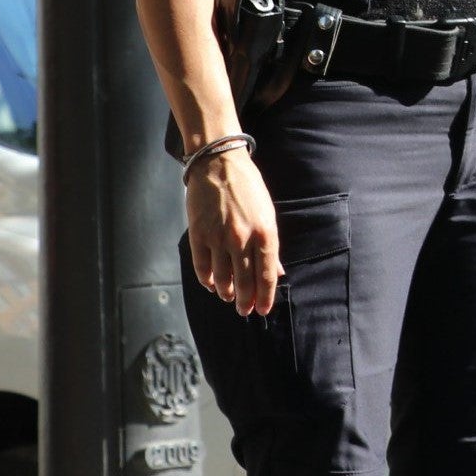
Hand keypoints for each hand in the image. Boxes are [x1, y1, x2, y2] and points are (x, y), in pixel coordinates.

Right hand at [185, 149, 279, 316]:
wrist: (219, 165)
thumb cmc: (249, 189)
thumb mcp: (268, 214)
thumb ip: (270, 246)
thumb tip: (277, 273)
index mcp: (265, 233)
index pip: (267, 274)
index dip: (265, 296)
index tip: (263, 310)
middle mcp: (243, 238)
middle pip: (245, 280)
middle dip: (246, 300)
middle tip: (245, 311)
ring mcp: (219, 237)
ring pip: (222, 277)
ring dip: (227, 292)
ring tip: (229, 298)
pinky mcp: (199, 234)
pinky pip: (202, 266)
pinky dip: (207, 280)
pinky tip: (211, 285)